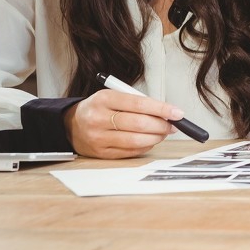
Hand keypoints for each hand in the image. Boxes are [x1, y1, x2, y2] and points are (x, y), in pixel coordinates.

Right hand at [64, 88, 179, 158]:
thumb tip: (166, 113)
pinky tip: (150, 141)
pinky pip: (130, 151)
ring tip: (163, 133)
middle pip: (139, 124)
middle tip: (172, 125)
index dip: (162, 109)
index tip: (177, 112)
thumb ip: (137, 103)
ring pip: (136, 140)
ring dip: (156, 137)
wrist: (71, 124)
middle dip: (162, 125)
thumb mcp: (113, 97)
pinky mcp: (101, 153)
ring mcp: (98, 137)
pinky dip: (145, 146)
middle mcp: (99, 118)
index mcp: (104, 99)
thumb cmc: (99, 108)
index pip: (139, 104)